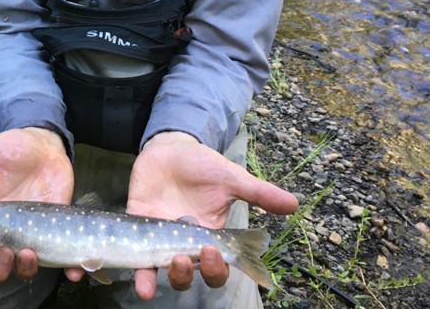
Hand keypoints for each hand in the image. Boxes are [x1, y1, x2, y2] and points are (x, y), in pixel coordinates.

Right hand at [0, 127, 74, 281]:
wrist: (45, 144)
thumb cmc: (11, 149)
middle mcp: (5, 233)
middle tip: (3, 251)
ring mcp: (31, 234)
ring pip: (23, 267)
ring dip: (24, 269)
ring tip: (28, 253)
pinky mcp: (55, 230)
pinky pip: (61, 258)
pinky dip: (69, 269)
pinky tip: (74, 270)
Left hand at [127, 131, 297, 299]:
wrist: (170, 147)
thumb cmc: (203, 165)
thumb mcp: (231, 177)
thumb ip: (259, 192)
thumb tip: (295, 204)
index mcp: (210, 236)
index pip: (217, 267)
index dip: (217, 268)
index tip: (215, 251)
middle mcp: (185, 244)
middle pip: (193, 275)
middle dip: (195, 272)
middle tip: (195, 254)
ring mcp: (159, 239)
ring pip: (164, 271)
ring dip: (167, 275)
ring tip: (171, 262)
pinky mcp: (138, 226)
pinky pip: (134, 257)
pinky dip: (136, 272)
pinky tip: (139, 282)